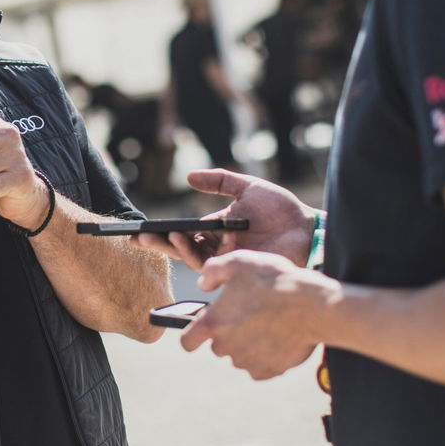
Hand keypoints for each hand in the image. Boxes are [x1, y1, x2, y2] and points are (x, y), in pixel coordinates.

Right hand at [133, 169, 316, 268]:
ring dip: (176, 245)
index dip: (163, 231)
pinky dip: (194, 252)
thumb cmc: (281, 208)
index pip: (185, 231)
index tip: (141, 230)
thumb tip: (188, 177)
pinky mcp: (236, 269)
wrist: (306, 227)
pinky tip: (188, 239)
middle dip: (159, 243)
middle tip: (138, 238)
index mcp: (218, 228)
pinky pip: (209, 265)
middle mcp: (219, 246)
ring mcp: (227, 259)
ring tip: (166, 233)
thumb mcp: (247, 187)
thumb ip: (219, 181)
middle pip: (182, 246)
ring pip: (192, 257)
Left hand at [180, 249, 332, 379]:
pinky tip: (277, 338)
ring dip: (247, 344)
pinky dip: (266, 356)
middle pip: (218, 346)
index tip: (202, 328)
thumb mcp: (237, 262)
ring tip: (266, 322)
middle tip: (247, 314)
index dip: (192, 334)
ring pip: (240, 356)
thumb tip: (203, 284)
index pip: (187, 341)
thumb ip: (212, 271)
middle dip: (227, 333)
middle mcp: (227, 347)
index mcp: (213, 323)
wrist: (312, 305)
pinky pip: (260, 367)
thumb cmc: (273, 280)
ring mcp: (249, 361)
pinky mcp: (270, 370)